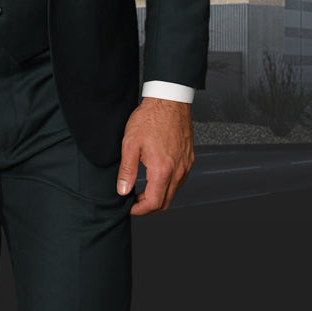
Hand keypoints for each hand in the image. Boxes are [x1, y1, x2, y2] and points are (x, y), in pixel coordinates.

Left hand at [116, 96, 193, 215]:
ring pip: (174, 192)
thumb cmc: (150, 118)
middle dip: (149, 207)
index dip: (140, 210)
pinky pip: (180, 180)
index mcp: (162, 170)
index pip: (154, 203)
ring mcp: (185, 165)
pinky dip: (168, 185)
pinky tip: (156, 177)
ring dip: (159, 196)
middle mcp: (178, 171)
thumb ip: (126, 170)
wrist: (168, 100)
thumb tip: (122, 190)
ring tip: (143, 189)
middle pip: (166, 202)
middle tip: (134, 201)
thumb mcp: (130, 143)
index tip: (129, 207)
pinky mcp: (188, 158)